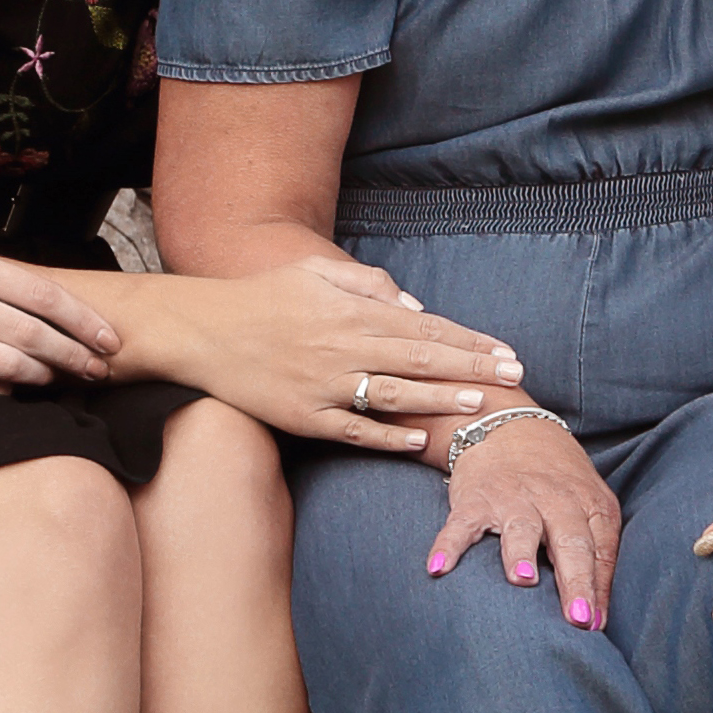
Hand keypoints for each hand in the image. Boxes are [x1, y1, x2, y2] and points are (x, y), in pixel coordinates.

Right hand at [0, 249, 123, 393]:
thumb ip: (4, 286)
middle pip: (33, 335)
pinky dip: (4, 395)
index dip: (84, 321)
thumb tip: (71, 317)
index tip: (110, 340)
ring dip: (43, 379)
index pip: (43, 294)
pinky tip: (13, 393)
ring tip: (57, 380)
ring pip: (11, 368)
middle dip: (75, 356)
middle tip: (98, 370)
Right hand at [124, 252, 528, 456]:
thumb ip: (366, 283)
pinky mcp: (301, 416)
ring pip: (393, 394)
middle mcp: (342, 346)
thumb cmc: (260, 297)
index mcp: (350, 311)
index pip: (425, 326)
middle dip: (470, 367)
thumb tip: (413, 305)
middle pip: (420, 358)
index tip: (505, 350)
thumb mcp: (313, 271)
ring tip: (477, 402)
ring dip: (439, 398)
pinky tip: (416, 440)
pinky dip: (385, 436)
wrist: (200, 330)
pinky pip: (351, 429)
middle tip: (512, 378)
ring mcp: (323, 384)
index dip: (469, 340)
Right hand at [428, 411, 618, 625]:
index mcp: (588, 504)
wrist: (510, 428)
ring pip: (520, 527)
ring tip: (522, 580)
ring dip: (521, 553)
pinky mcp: (474, 499)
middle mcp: (554, 500)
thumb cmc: (557, 482)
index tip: (594, 624)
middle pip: (569, 540)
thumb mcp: (589, 506)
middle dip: (575, 578)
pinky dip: (449, 545)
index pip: (599, 549)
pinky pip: (461, 525)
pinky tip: (439, 568)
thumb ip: (598, 556)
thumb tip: (598, 620)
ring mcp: (513, 498)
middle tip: (577, 616)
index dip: (598, 586)